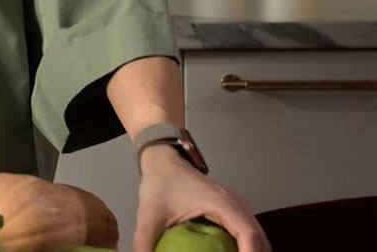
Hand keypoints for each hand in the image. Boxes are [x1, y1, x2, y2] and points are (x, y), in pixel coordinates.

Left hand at [134, 146, 267, 251]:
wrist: (165, 163)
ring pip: (259, 240)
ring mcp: (240, 210)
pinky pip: (250, 237)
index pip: (249, 235)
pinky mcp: (236, 214)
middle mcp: (238, 206)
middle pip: (261, 242)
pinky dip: (246, 250)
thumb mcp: (149, 215)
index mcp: (223, 204)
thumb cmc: (161, 183)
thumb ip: (144, 242)